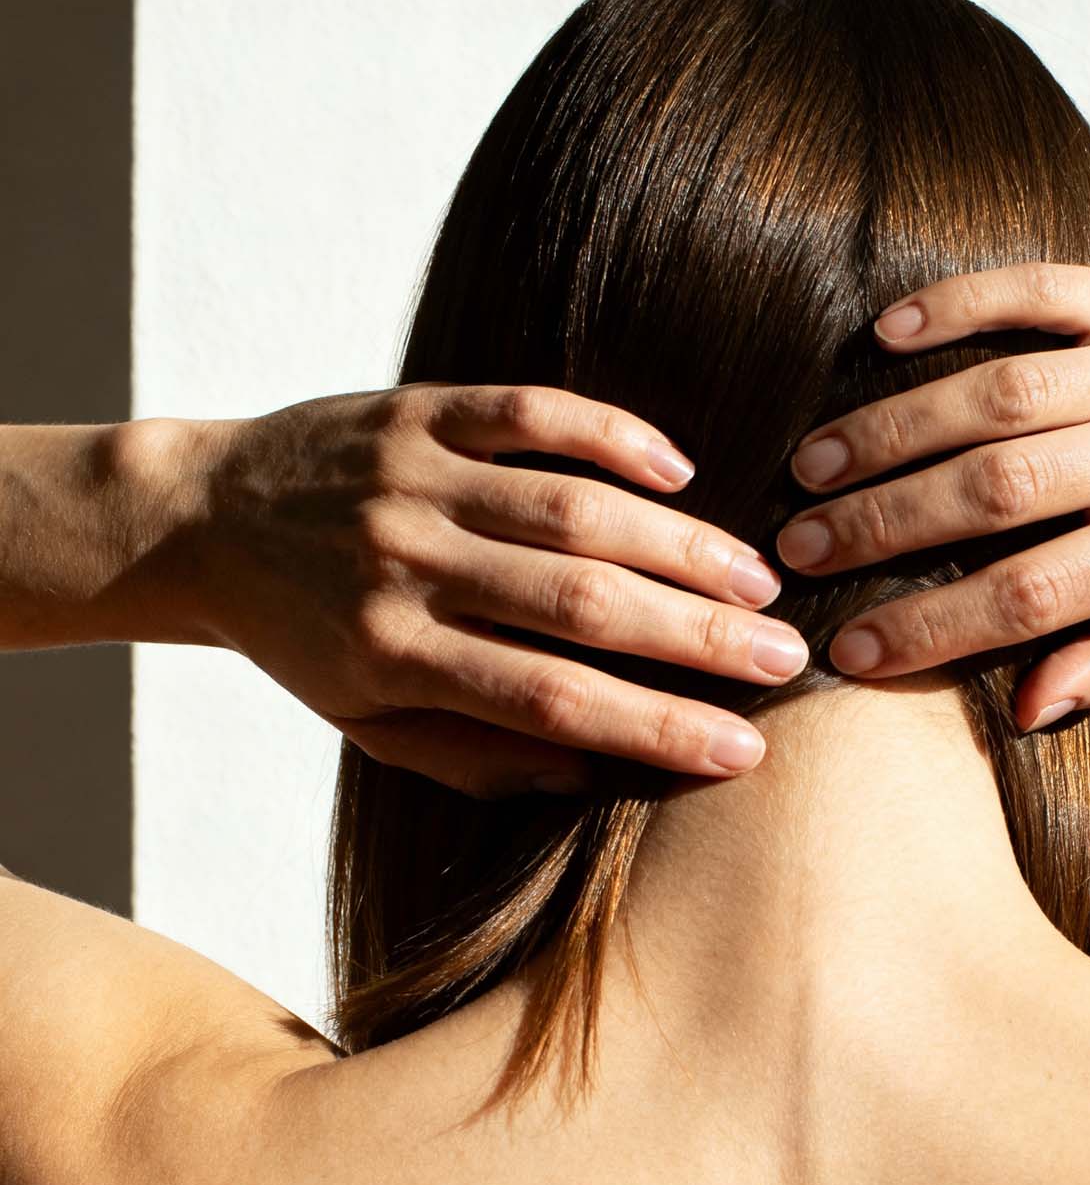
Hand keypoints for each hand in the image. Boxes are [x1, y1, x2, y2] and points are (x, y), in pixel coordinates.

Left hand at [150, 386, 807, 794]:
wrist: (205, 520)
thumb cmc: (309, 643)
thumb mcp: (373, 727)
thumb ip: (479, 758)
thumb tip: (597, 775)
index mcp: (398, 659)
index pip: (554, 702)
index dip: (656, 726)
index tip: (743, 749)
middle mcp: (407, 566)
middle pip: (581, 605)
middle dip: (697, 637)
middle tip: (788, 660)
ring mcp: (412, 478)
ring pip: (573, 509)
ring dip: (680, 544)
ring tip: (758, 581)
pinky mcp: (416, 408)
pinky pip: (531, 412)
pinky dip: (613, 437)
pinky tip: (678, 475)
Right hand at [776, 263, 1089, 726]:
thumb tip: (1023, 713)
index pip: (1031, 596)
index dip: (933, 627)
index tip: (850, 653)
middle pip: (997, 492)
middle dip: (885, 523)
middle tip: (795, 549)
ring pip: (1001, 393)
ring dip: (895, 428)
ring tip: (814, 464)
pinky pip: (1043, 291)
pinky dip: (960, 304)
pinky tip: (885, 331)